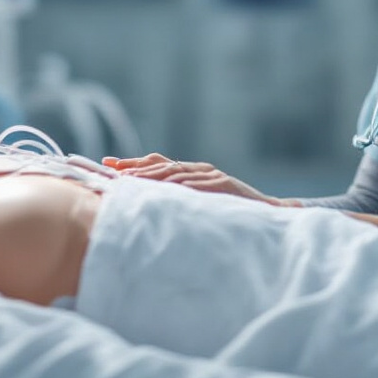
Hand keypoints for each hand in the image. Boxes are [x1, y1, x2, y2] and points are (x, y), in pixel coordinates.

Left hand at [103, 153, 290, 205]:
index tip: (108, 164)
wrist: (268, 214)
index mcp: (193, 172)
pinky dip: (177, 185)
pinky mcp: (222, 184)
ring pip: (175, 172)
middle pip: (161, 164)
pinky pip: (196, 184)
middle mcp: (200, 169)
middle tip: (112, 171)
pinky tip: (161, 189)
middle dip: (134, 167)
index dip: (133, 163)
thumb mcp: (201, 205)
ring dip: (150, 176)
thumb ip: (180, 200)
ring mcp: (212, 175)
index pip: (158, 163)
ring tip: (129, 181)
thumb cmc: (232, 213)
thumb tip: (149, 206)